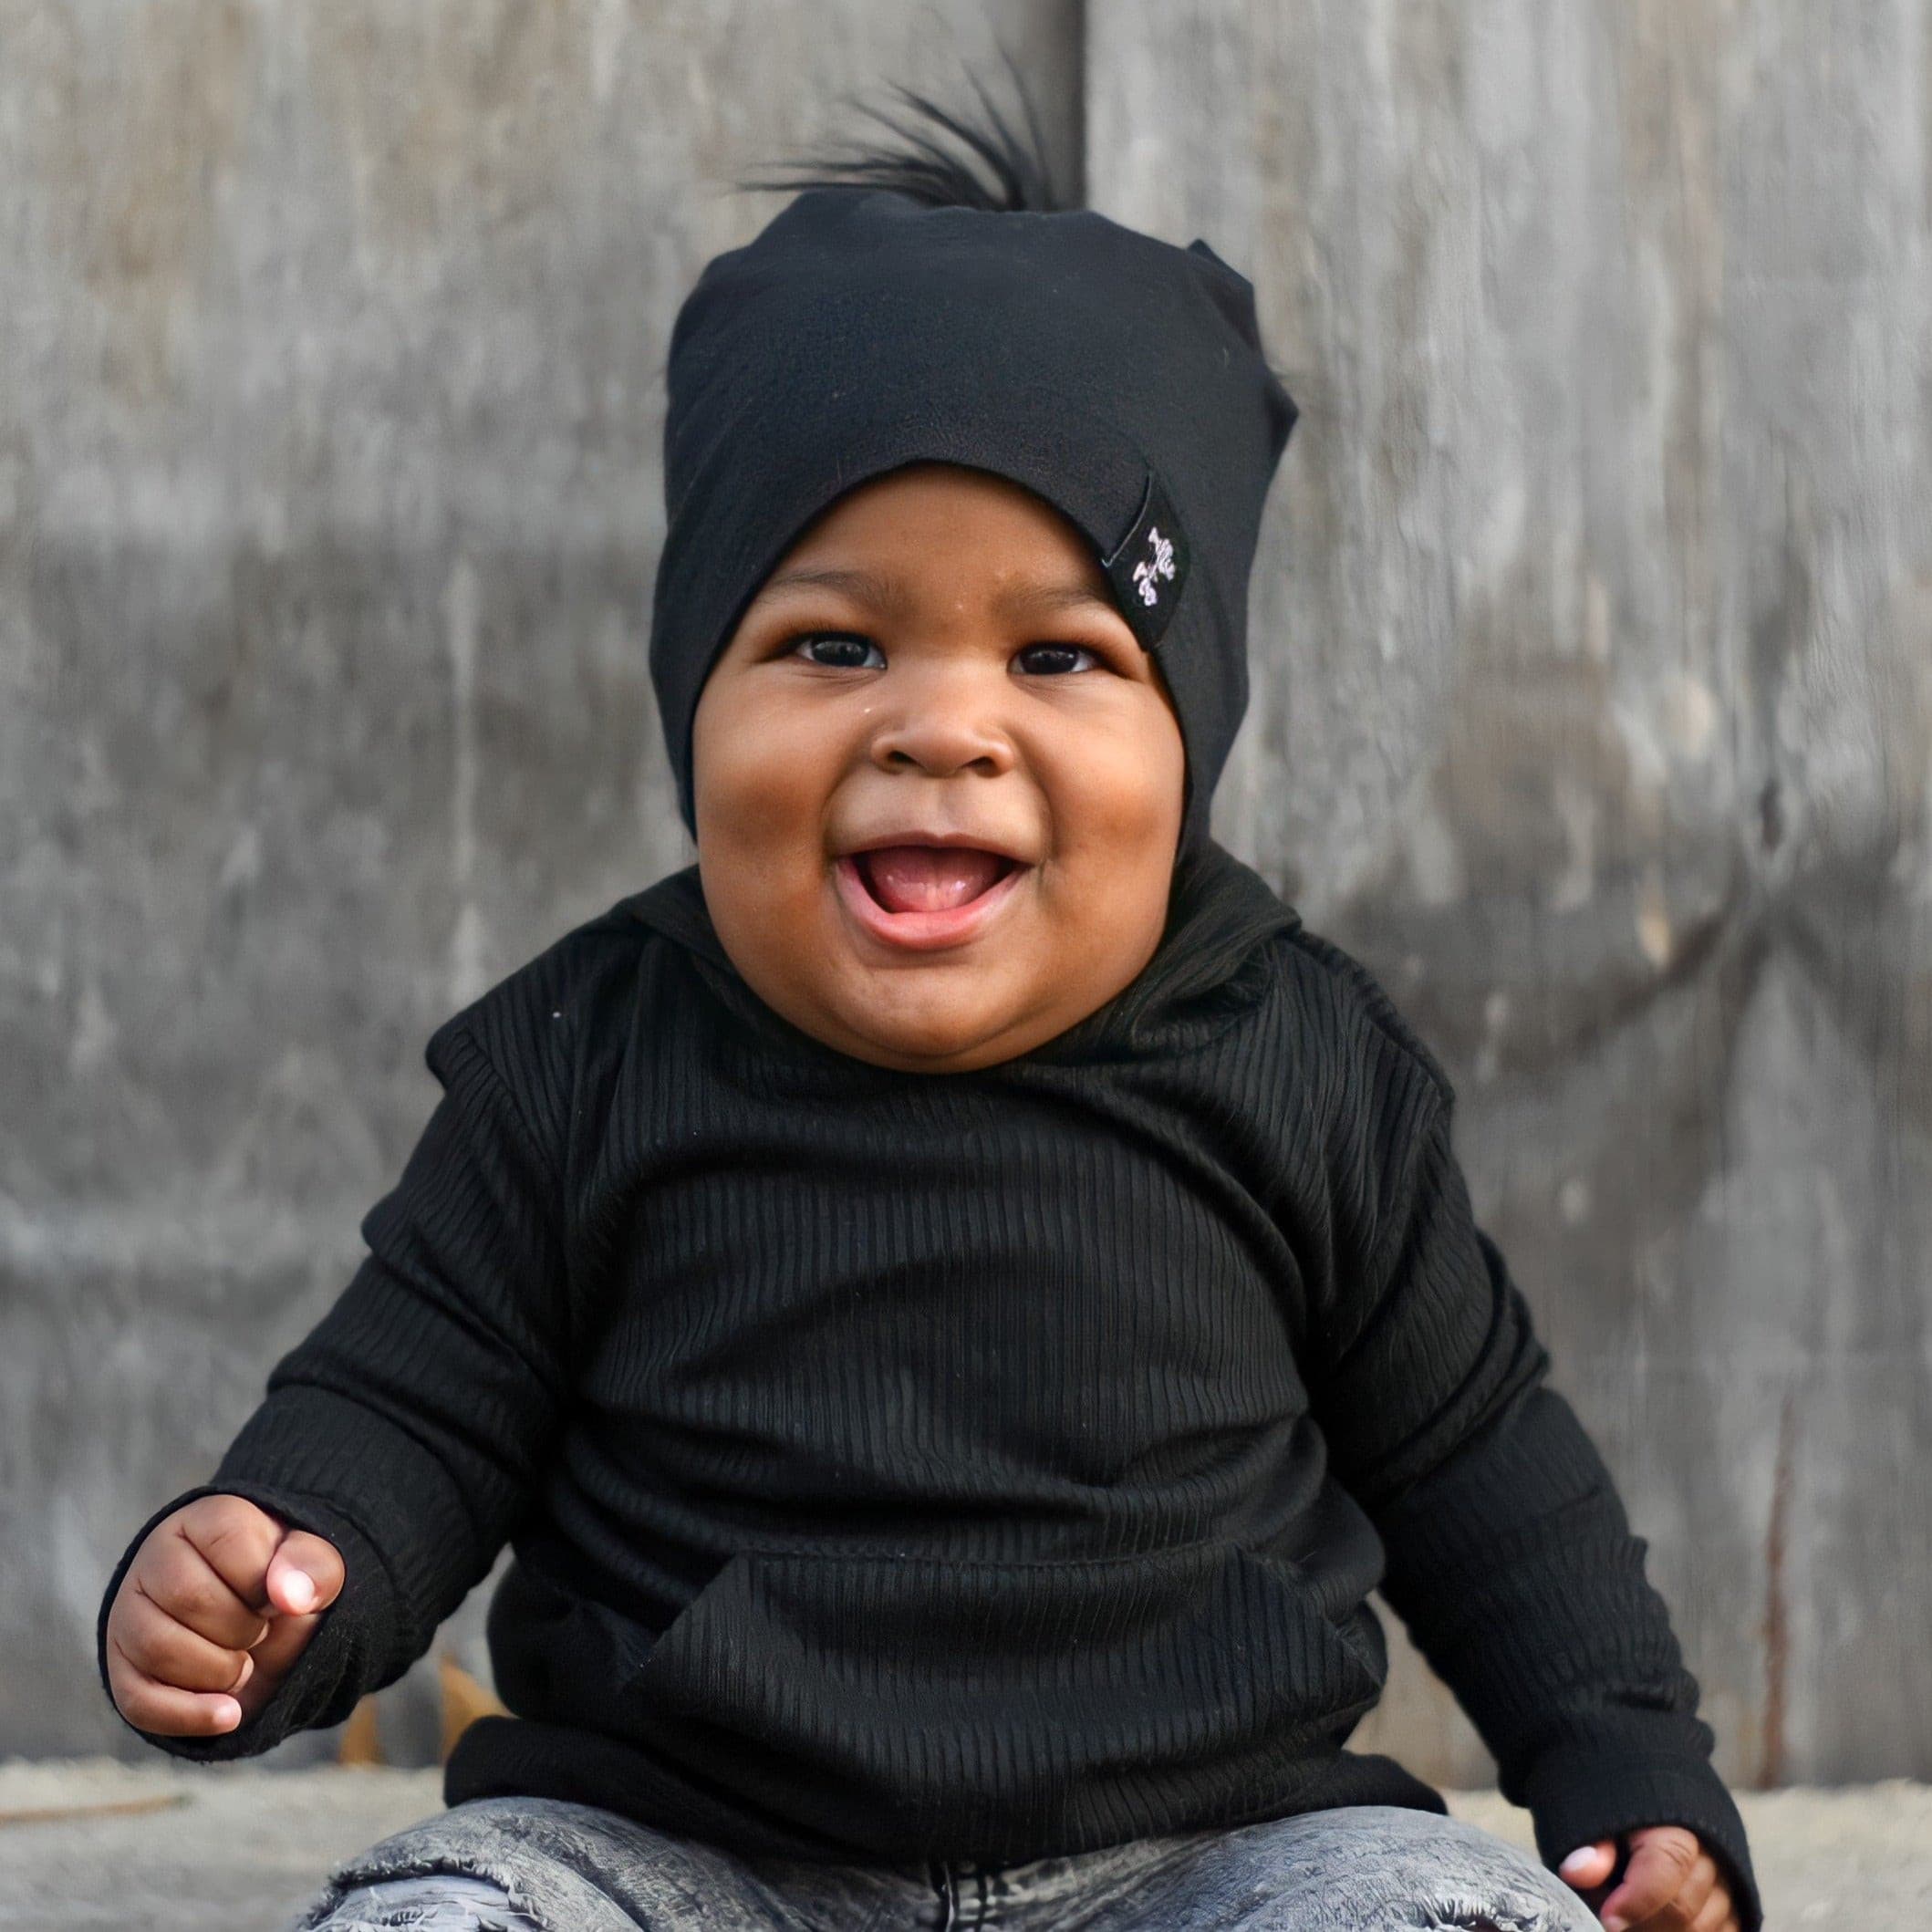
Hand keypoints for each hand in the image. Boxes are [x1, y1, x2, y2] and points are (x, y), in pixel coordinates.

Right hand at [104, 1494, 343, 1737]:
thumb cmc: (285, 1582)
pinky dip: (189, 1715)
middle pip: (189, 1598)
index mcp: (205, 1520)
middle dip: (242, 1628)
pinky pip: (139, 1701)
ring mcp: (131, 1615)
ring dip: (220, 1670)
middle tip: (261, 1631)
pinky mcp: (123, 1669)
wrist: (261, 1619)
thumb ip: (313, 1568)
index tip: (277, 1596)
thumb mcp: (314, 1564)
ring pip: (159, 1648)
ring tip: (244, 1663)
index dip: (265, 1580)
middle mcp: (156, 1560)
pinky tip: (229, 1715)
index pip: (228, 1540)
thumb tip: (291, 1596)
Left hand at [1559, 1826, 1738, 1930]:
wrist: (1652, 1794)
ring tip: (1631, 1923)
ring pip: (1704, 1928)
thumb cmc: (1620, 1808)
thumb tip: (1577, 1872)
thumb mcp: (1597, 1814)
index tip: (1607, 1920)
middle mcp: (1712, 1853)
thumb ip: (1592, 1844)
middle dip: (1643, 1925)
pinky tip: (1658, 1929)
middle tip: (1610, 1923)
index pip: (1665, 1867)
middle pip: (1684, 1908)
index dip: (1635, 1900)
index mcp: (1677, 1823)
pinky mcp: (1735, 1902)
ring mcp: (1728, 1881)